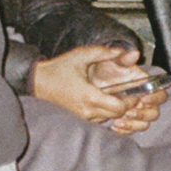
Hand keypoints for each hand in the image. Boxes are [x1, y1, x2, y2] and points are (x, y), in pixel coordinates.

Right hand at [32, 45, 163, 134]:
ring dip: (113, 109)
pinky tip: (102, 100)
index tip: (134, 93)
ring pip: (107, 118)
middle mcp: (87, 111)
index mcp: (90, 97)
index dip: (130, 102)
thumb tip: (125, 51)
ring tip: (116, 96)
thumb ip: (104, 53)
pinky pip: (97, 119)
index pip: (119, 108)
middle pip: (116, 115)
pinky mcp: (78, 118)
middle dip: (125, 106)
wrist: (37, 82)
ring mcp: (82, 117)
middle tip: (129, 95)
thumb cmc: (58, 69)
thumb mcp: (81, 56)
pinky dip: (103, 112)